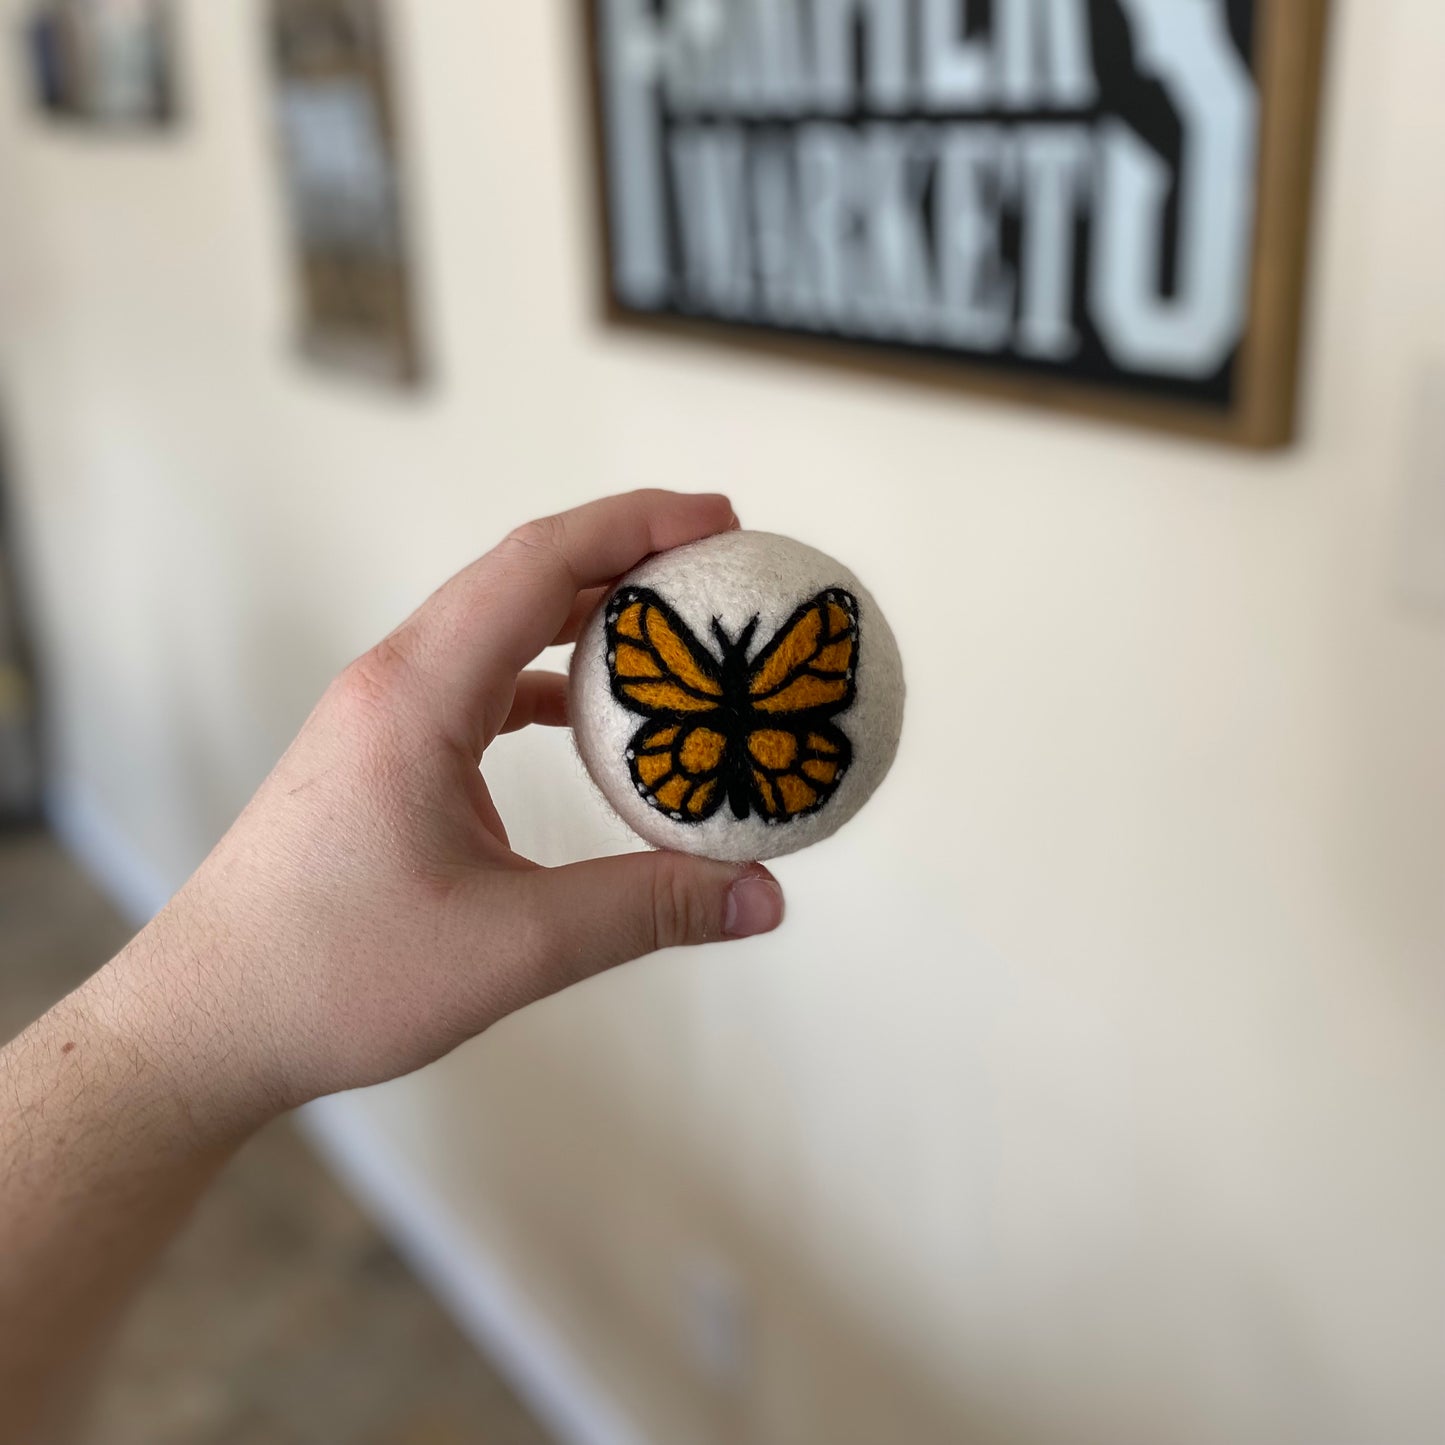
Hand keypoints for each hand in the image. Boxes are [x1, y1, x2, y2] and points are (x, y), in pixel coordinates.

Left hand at [93, 490, 784, 1139]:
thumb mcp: (510, 946)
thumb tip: (763, 898)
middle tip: (720, 568)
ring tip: (676, 637)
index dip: (637, 525)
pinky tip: (596, 722)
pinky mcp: (383, 753)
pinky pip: (482, 684)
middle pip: (523, 576)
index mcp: (417, 695)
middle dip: (627, 555)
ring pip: (500, 629)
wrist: (204, 1019)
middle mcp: (395, 682)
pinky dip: (552, 682)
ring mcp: (383, 715)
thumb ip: (645, 911)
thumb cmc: (331, 976)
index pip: (538, 564)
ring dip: (589, 619)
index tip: (723, 521)